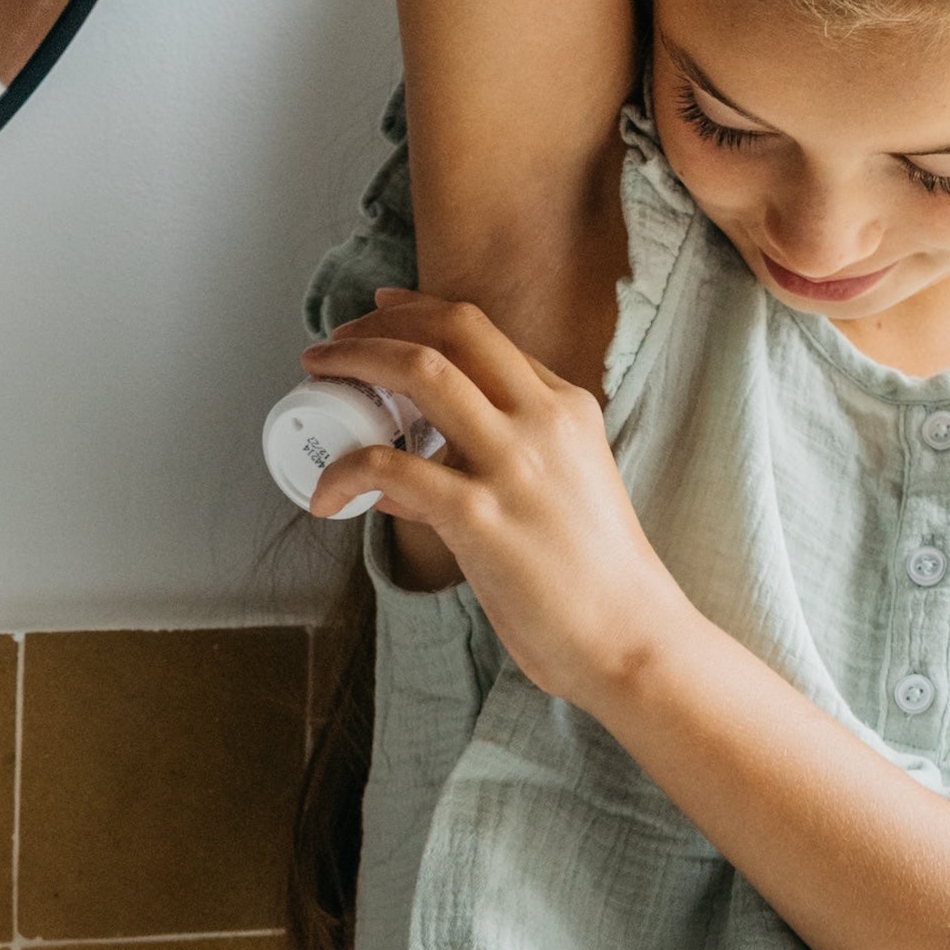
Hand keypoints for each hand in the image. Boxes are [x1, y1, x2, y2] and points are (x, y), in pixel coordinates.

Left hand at [303, 288, 693, 706]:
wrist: (633, 639)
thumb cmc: (596, 579)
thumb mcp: (563, 492)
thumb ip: (490, 469)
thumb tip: (400, 473)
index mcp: (567, 407)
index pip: (484, 332)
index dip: (420, 311)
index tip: (380, 310)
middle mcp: (543, 420)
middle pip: (450, 330)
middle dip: (378, 323)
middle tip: (332, 345)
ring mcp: (512, 463)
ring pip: (420, 371)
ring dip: (356, 362)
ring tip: (316, 376)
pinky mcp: (480, 516)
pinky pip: (389, 466)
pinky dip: (344, 471)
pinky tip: (325, 494)